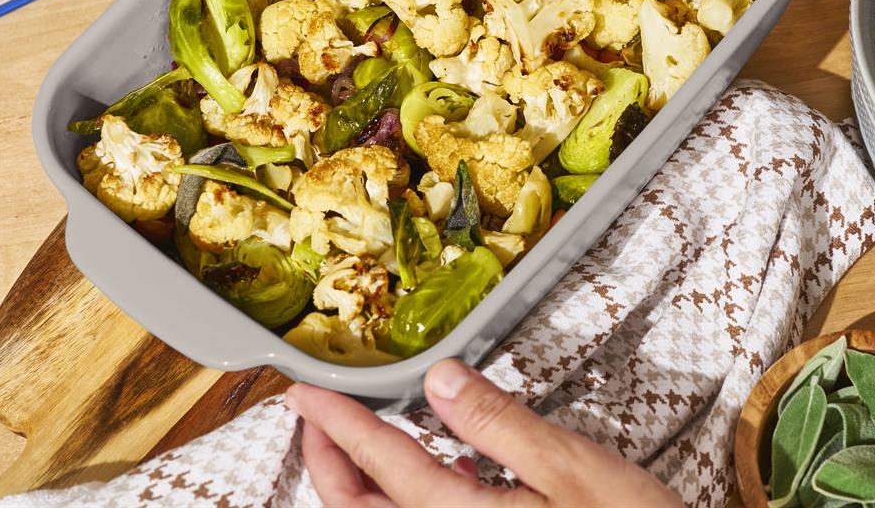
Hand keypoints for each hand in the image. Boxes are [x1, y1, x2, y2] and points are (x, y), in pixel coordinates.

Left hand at [286, 358, 683, 506]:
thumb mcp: (571, 467)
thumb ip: (497, 422)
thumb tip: (439, 378)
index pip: (378, 464)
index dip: (335, 423)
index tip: (303, 391)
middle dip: (328, 463)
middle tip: (316, 415)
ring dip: (363, 484)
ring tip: (360, 437)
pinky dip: (409, 499)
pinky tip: (448, 471)